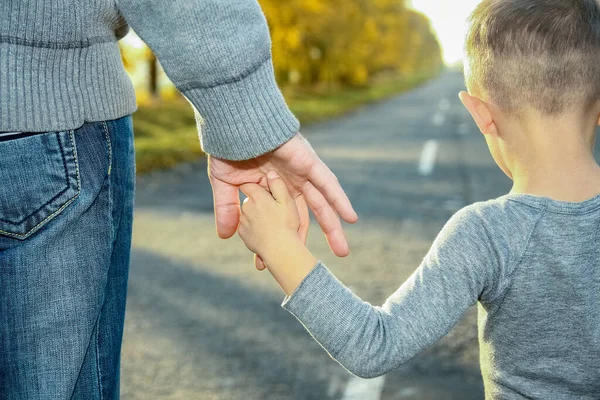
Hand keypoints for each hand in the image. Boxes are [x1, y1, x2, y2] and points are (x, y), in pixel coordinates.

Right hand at [208, 133, 357, 268]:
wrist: (235, 123)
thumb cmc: (229, 148)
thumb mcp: (226, 184)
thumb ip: (228, 209)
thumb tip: (224, 236)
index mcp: (273, 189)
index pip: (281, 220)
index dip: (279, 242)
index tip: (270, 265)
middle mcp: (291, 183)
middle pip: (307, 215)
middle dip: (315, 238)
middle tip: (321, 263)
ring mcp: (301, 173)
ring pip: (321, 203)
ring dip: (333, 226)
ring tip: (342, 250)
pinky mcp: (308, 162)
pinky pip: (328, 182)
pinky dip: (339, 199)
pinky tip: (350, 218)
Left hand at [238, 171, 299, 257]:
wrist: (278, 250)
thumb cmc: (286, 224)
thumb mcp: (287, 201)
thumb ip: (278, 185)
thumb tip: (271, 174)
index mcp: (257, 196)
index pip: (249, 184)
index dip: (258, 187)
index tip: (267, 191)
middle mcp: (246, 206)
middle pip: (250, 199)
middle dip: (259, 202)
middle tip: (275, 210)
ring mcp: (243, 221)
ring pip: (249, 213)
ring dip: (257, 215)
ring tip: (273, 223)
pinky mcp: (243, 234)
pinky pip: (248, 226)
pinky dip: (255, 228)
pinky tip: (267, 232)